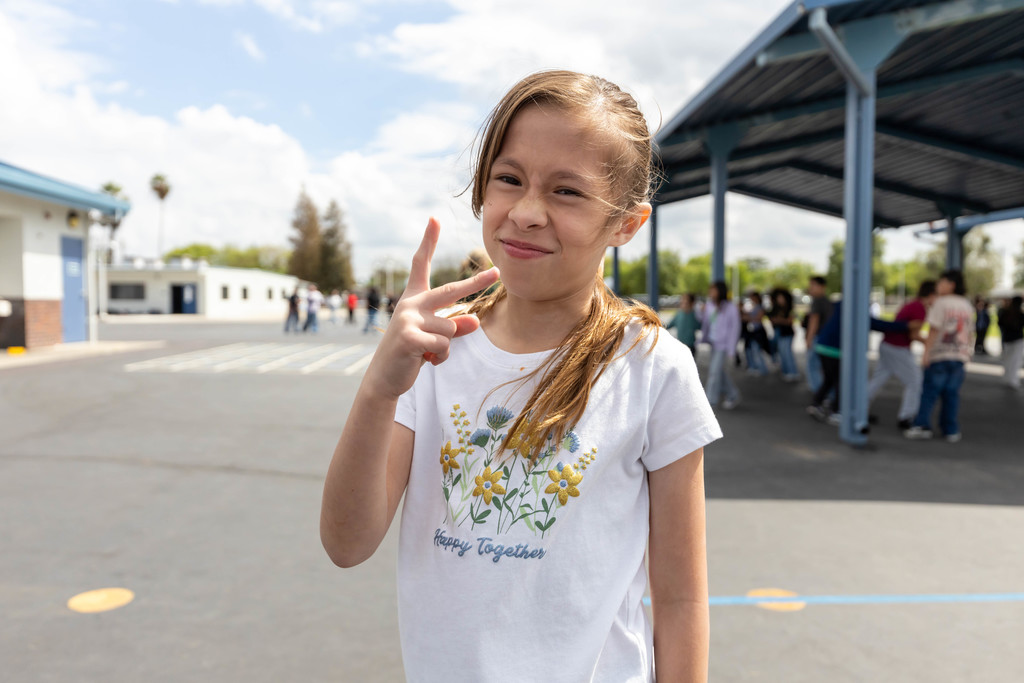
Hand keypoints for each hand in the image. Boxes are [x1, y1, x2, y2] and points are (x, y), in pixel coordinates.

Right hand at [365, 218, 499, 399]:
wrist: (384, 378)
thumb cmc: (410, 353)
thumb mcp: (433, 337)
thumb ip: (455, 327)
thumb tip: (476, 320)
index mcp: (414, 299)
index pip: (421, 265)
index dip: (428, 241)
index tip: (434, 219)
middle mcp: (410, 304)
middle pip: (450, 290)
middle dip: (476, 283)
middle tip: (497, 274)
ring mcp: (407, 319)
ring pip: (451, 329)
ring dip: (446, 347)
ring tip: (427, 354)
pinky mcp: (409, 337)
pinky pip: (444, 345)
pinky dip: (440, 357)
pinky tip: (424, 361)